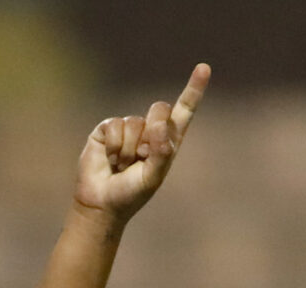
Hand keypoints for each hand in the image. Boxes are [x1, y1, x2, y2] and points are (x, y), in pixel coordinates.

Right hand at [74, 63, 207, 222]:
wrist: (101, 202)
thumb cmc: (132, 194)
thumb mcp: (153, 176)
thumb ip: (161, 152)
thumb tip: (158, 124)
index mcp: (168, 142)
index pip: (183, 112)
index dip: (193, 90)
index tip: (203, 68)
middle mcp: (149, 131)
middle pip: (160, 109)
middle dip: (153, 130)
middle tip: (142, 156)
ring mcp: (128, 129)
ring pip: (135, 121)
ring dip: (129, 148)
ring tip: (122, 165)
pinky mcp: (106, 129)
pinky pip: (114, 126)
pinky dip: (113, 146)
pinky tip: (110, 160)